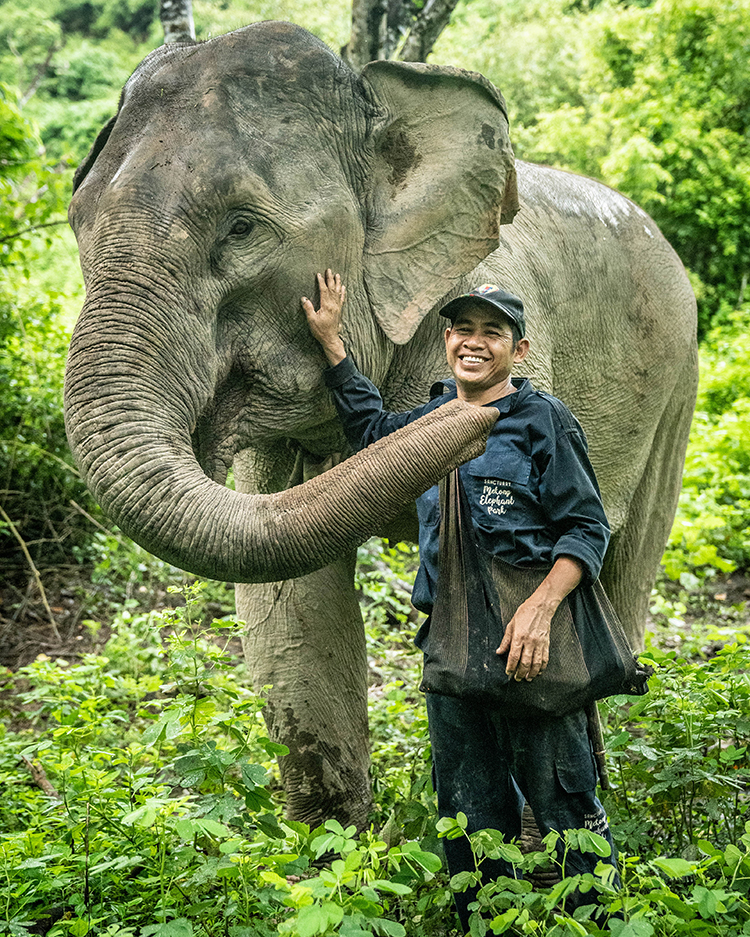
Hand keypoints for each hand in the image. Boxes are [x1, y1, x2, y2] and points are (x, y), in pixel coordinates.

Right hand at [301, 269, 346, 365]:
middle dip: (330, 279)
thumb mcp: (311, 320)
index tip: (319, 274)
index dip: (321, 282)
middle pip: (332, 289)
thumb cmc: (320, 330)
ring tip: (338, 275)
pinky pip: (342, 299)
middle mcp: (334, 305)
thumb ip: (308, 309)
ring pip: (338, 292)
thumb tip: (304, 298)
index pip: (324, 291)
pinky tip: (343, 287)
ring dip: (338, 283)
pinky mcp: (339, 311)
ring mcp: (338, 307)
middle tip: (329, 270)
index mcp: (327, 306)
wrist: (331, 339)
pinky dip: (343, 292)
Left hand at [495, 556, 581, 681]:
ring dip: (531, 673)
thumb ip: (505, 640)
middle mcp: (530, 642)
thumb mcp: (511, 624)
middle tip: (516, 678)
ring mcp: (539, 643)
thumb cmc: (524, 613)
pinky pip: (545, 659)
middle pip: (525, 662)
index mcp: (519, 636)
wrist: (541, 606)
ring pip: (536, 663)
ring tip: (527, 678)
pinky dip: (542, 667)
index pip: (514, 656)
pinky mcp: (546, 643)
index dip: (510, 667)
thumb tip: (499, 652)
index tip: (508, 672)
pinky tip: (538, 672)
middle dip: (520, 673)